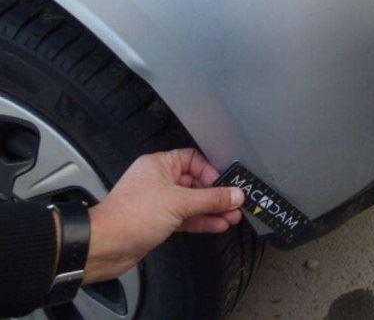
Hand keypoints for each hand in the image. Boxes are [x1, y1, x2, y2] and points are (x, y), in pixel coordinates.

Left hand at [84, 149, 243, 283]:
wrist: (104, 247)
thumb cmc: (130, 216)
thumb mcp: (178, 202)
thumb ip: (210, 199)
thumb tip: (235, 194)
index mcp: (159, 165)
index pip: (193, 159)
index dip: (211, 171)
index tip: (226, 183)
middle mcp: (159, 180)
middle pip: (196, 182)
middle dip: (216, 193)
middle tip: (235, 201)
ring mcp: (160, 201)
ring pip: (193, 202)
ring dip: (213, 209)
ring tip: (233, 215)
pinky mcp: (160, 221)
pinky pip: (187, 217)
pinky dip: (202, 221)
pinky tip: (218, 224)